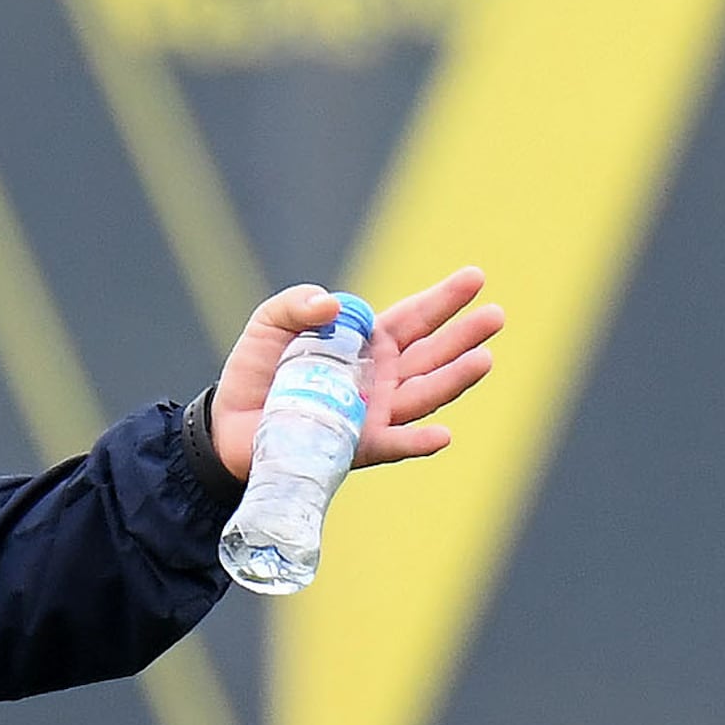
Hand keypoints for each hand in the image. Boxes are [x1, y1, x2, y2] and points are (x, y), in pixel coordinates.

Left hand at [210, 267, 505, 481]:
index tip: (475, 278)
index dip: (444, 299)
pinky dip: (418, 442)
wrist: (228, 427)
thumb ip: (297, 304)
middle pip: (432, 354)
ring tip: (483, 360)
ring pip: (424, 396)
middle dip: (465, 335)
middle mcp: (381, 378)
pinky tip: (443, 434)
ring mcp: (374, 413)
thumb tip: (334, 304)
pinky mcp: (357, 446)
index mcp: (367, 344)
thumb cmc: (257, 372)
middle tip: (496, 316)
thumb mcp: (270, 323)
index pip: (414, 318)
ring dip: (454, 380)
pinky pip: (394, 445)